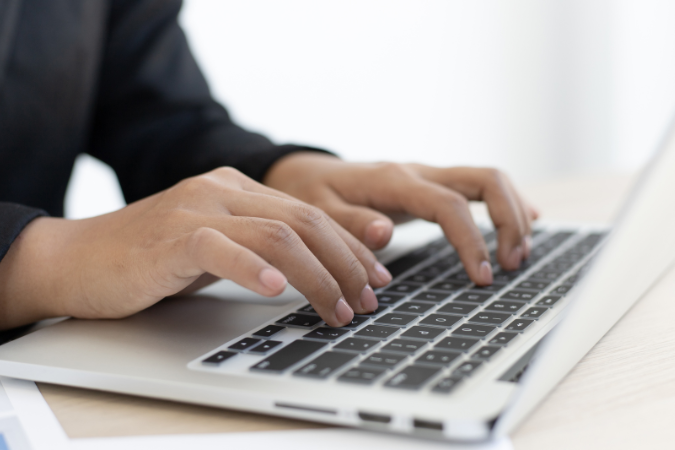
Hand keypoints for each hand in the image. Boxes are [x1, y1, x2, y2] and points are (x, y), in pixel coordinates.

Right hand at [0, 168, 392, 329]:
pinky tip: (277, 290)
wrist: (80, 258)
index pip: (312, 213)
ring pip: (278, 233)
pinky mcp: (172, 236)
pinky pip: (222, 247)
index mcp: (239, 189)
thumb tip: (313, 273)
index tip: (377, 276)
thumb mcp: (217, 245)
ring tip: (339, 309)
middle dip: (347, 264)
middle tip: (369, 300)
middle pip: (306, 221)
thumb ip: (259, 246)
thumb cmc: (152, 257)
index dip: (352, 246)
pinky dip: (254, 268)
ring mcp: (198, 208)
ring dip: (318, 276)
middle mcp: (223, 190)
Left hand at [264, 152, 538, 284]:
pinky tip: (526, 222)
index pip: (448, 205)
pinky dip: (506, 203)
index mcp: (393, 181)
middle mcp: (418, 172)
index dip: (472, 240)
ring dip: (513, 212)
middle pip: (485, 179)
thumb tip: (384, 234)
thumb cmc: (312, 194)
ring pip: (488, 179)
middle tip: (512, 264)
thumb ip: (349, 224)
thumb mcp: (318, 212)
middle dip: (509, 220)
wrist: (307, 172)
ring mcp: (428, 176)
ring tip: (519, 254)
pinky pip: (479, 186)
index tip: (482, 276)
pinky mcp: (431, 185)